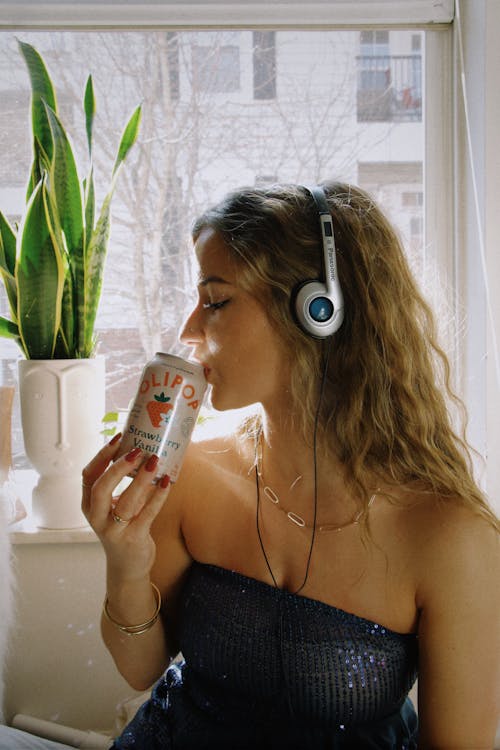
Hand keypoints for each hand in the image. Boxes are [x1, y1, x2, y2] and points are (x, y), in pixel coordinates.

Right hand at [81, 435, 170, 581]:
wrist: (128, 566)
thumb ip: (124, 484)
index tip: (118, 438)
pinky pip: (147, 514)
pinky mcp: (133, 539)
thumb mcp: (116, 505)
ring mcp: (113, 530)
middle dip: (117, 467)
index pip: (88, 475)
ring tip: (154, 461)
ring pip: (125, 502)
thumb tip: (146, 452)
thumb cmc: (123, 527)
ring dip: (141, 479)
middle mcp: (97, 517)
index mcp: (89, 505)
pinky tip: (166, 481)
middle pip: (100, 488)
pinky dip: (158, 496)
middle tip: (137, 451)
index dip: (102, 456)